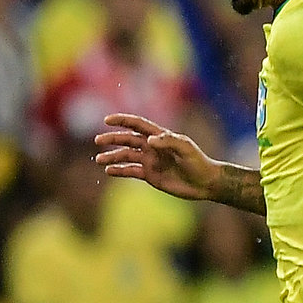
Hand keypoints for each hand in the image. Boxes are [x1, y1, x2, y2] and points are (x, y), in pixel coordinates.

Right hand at [94, 114, 222, 201]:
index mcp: (160, 137)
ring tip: (99, 160)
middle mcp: (152, 147)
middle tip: (98, 141)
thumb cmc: (198, 162)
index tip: (107, 120)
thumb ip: (168, 141)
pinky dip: (119, 170)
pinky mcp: (150, 175)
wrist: (205, 183)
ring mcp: (150, 161)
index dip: (123, 120)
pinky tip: (109, 171)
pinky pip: (131, 171)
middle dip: (112, 139)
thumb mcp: (186, 148)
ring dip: (112, 157)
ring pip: (126, 156)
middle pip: (127, 140)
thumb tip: (149, 140)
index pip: (138, 124)